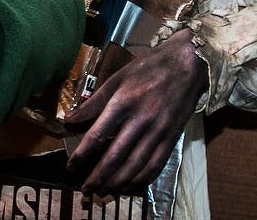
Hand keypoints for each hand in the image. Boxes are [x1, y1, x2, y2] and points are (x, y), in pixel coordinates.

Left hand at [63, 28, 207, 194]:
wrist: (186, 65)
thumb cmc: (147, 69)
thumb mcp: (115, 79)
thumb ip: (93, 103)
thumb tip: (70, 119)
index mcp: (123, 103)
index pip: (98, 135)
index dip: (83, 154)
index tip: (71, 167)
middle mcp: (141, 120)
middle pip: (116, 156)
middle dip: (99, 176)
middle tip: (85, 190)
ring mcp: (159, 131)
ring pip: (136, 164)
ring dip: (118, 182)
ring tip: (103, 192)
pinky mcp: (172, 137)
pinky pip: (156, 164)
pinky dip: (142, 179)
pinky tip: (129, 185)